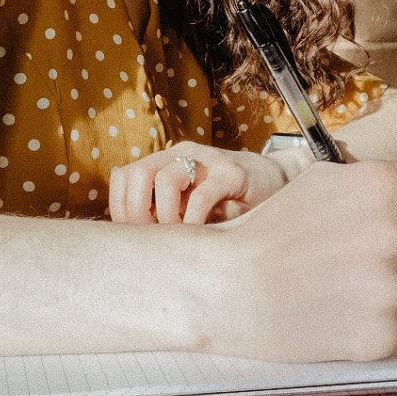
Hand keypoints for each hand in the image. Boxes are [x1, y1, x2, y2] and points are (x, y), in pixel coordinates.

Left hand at [109, 142, 288, 224]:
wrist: (277, 182)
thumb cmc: (229, 201)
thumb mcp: (189, 205)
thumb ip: (163, 213)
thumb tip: (130, 240)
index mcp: (166, 161)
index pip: (123, 175)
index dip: (120, 207)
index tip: (133, 234)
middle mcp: (182, 155)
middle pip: (138, 173)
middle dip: (136, 211)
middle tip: (152, 238)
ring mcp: (207, 161)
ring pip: (165, 180)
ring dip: (164, 216)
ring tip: (177, 235)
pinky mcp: (233, 173)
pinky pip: (201, 195)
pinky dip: (193, 219)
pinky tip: (199, 233)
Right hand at [213, 159, 396, 363]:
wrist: (230, 287)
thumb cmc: (271, 229)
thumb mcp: (323, 179)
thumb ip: (378, 182)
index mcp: (380, 184)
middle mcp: (394, 232)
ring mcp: (392, 287)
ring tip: (351, 275)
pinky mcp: (384, 333)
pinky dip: (376, 313)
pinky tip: (338, 303)